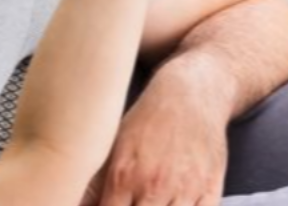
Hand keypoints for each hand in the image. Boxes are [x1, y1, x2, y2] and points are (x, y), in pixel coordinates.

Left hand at [81, 81, 228, 205]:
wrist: (191, 92)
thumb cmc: (150, 118)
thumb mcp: (115, 144)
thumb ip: (97, 184)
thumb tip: (77, 205)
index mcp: (124, 175)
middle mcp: (153, 185)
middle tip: (132, 203)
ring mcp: (184, 190)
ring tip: (149, 203)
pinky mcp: (210, 190)